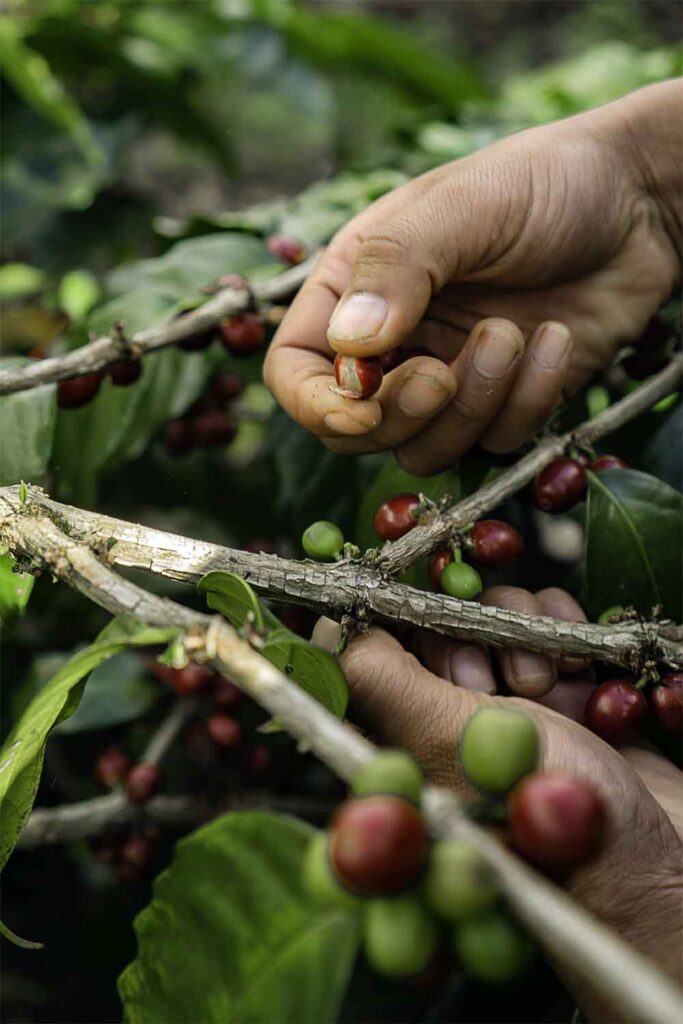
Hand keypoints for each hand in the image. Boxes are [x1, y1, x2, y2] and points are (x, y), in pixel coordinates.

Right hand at [265, 82, 679, 473]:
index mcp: (356, 288)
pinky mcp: (504, 401)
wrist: (642, 204)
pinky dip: (527, 403)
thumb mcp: (463, 207)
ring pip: (424, 447)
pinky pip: (494, 443)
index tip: (364, 406)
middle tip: (442, 376)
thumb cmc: (545, 183)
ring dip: (472, 406)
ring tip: (513, 333)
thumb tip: (350, 347)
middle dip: (401, 414)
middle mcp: (393, 341)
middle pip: (354, 428)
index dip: (319, 404)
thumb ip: (397, 268)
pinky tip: (557, 341)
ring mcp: (447, 376)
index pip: (296, 371)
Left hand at [313, 585, 682, 1018]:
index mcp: (403, 736)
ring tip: (549, 686)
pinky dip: (563, 632)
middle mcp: (448, 719)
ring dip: (525, 632)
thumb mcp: (450, 737)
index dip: (393, 621)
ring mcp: (508, 705)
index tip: (417, 613)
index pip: (370, 649)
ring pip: (492, 615)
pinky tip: (579, 673)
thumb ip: (384, 681)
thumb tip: (327, 631)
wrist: (662, 862)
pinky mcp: (561, 694)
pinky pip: (545, 625)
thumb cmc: (546, 811)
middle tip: (503, 686)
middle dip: (472, 635)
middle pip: (434, 622)